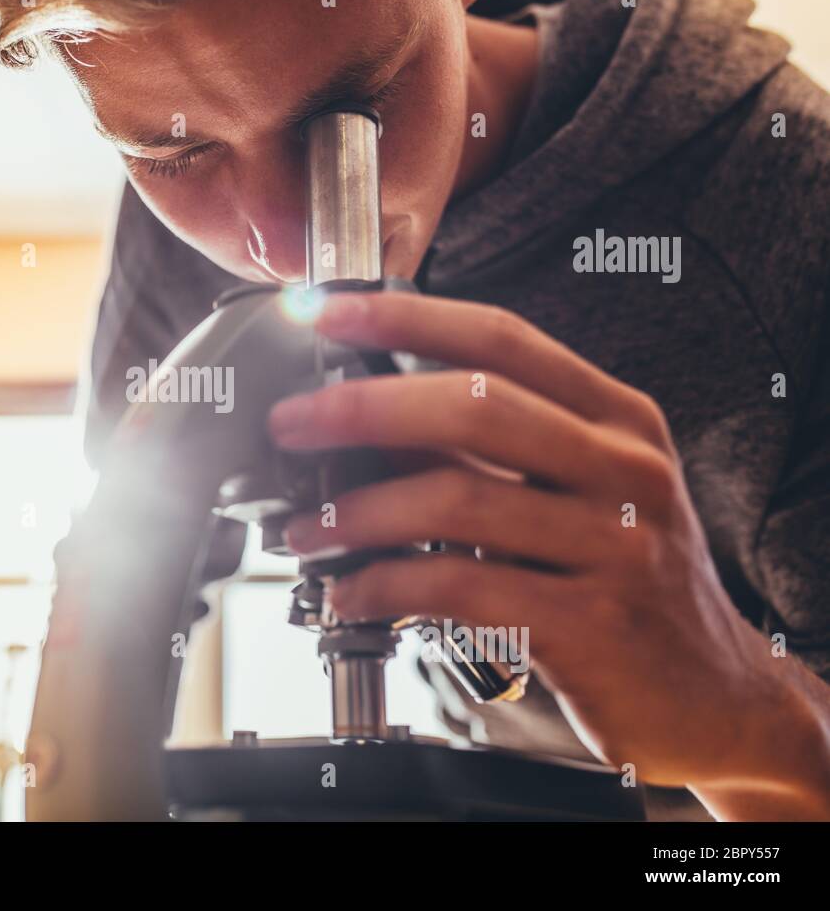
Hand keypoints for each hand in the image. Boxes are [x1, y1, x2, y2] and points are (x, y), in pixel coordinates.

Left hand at [271, 291, 829, 817]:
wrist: (715, 698)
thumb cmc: (632, 584)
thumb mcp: (589, 494)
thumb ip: (499, 452)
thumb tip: (371, 420)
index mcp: (618, 421)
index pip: (502, 340)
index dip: (406, 317)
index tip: (329, 311)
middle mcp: (624, 471)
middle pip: (475, 405)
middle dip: (362, 407)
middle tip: (293, 421)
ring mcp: (616, 546)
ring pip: (458, 498)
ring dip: (358, 511)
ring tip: (306, 529)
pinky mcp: (590, 624)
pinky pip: (460, 587)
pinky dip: (386, 584)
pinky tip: (352, 591)